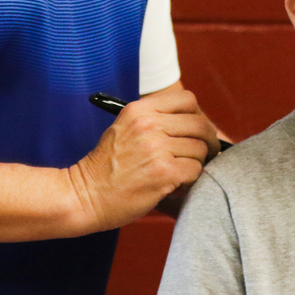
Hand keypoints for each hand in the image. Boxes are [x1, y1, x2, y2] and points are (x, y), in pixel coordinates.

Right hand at [66, 88, 215, 231]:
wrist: (85, 195)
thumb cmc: (107, 167)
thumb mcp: (124, 129)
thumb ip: (155, 121)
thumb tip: (195, 122)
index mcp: (139, 110)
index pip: (187, 99)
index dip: (198, 115)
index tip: (196, 129)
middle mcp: (148, 124)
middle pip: (199, 124)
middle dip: (208, 141)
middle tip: (207, 153)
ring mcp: (156, 148)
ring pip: (200, 149)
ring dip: (196, 164)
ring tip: (181, 173)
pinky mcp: (163, 172)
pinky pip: (195, 170)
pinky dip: (190, 180)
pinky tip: (175, 185)